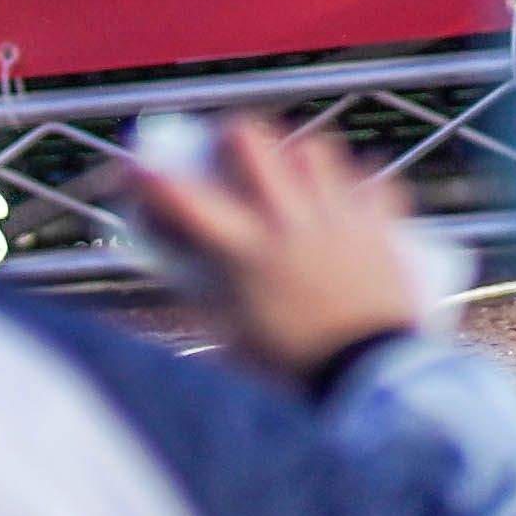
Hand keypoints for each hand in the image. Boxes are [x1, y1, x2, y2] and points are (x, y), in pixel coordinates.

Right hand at [127, 110, 429, 388]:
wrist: (370, 378)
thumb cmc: (295, 364)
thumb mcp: (232, 333)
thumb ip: (207, 292)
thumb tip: (188, 264)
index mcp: (243, 251)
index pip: (181, 197)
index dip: (149, 177)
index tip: (137, 168)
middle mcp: (286, 221)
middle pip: (251, 140)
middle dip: (232, 137)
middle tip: (231, 154)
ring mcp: (335, 217)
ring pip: (313, 146)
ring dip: (296, 156)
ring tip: (293, 176)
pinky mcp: (378, 225)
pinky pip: (374, 179)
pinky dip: (360, 184)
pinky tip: (349, 199)